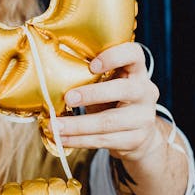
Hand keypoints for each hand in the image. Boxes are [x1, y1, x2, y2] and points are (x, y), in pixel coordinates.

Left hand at [57, 43, 189, 194]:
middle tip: (67, 98)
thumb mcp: (109, 84)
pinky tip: (63, 139)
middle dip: (92, 94)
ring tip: (54, 126)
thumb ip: (91, 78)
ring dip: (77, 125)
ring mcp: (143, 117)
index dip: (115, 56)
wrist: (141, 134)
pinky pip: (104, 140)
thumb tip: (49, 77)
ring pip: (109, 121)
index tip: (92, 65)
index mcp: (137, 71)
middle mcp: (145, 91)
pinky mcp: (135, 139)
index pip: (134, 54)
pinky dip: (80, 140)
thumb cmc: (115, 101)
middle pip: (123, 90)